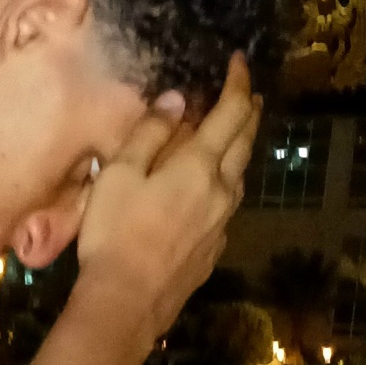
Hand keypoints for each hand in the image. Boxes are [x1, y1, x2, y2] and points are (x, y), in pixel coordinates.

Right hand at [75, 52, 260, 347]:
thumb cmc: (115, 233)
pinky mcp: (213, 250)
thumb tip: (177, 101)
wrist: (127, 302)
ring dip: (241, 150)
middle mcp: (220, 191)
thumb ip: (149, 133)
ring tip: (236, 137)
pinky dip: (224, 185)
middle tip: (250, 95)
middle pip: (245, 143)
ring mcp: (221, 223)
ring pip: (239, 176)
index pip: (230, 113)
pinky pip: (225, 207)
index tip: (240, 62)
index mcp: (198, 165)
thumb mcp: (119, 174)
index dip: (238, 84)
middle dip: (249, 113)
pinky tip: (211, 191)